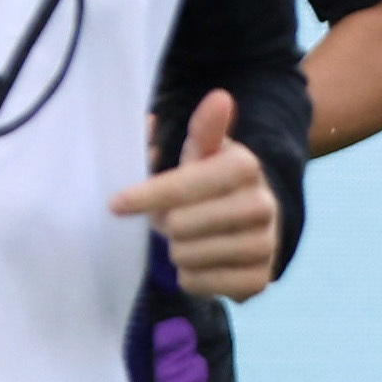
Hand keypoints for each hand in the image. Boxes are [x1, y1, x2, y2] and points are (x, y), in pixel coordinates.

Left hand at [114, 89, 284, 303]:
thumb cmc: (212, 183)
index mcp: (244, 168)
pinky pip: (200, 284)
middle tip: (174, 218)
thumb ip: (204, 128)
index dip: (146, 196)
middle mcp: (262, 205)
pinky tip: (203, 261)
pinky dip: (192, 275)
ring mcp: (265, 245)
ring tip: (192, 238)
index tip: (116, 204)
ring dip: (178, 250)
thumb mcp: (204, 152)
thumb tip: (219, 97)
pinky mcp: (260, 280)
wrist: (255, 222)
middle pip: (180, 226)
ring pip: (187, 257)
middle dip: (168, 223)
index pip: (182, 186)